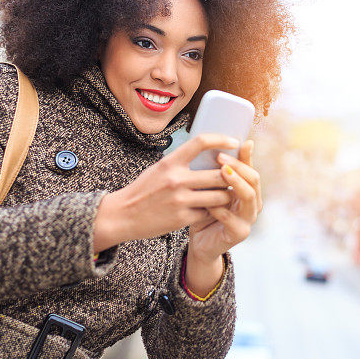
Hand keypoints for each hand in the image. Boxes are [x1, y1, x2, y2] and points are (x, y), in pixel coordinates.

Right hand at [93, 134, 238, 250]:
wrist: (123, 215)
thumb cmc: (144, 190)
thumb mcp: (160, 168)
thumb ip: (181, 162)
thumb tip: (207, 154)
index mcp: (170, 162)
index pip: (201, 142)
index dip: (222, 139)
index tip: (234, 142)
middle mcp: (176, 179)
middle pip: (218, 173)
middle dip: (231, 177)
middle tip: (236, 177)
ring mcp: (180, 200)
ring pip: (219, 196)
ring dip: (227, 196)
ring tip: (228, 194)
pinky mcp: (181, 219)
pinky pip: (208, 213)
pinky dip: (213, 211)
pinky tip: (212, 210)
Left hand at [187, 140, 262, 263]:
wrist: (201, 242)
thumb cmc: (207, 211)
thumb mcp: (214, 188)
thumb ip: (221, 170)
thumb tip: (225, 145)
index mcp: (250, 191)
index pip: (251, 169)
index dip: (242, 157)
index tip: (227, 145)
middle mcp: (254, 204)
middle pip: (254, 180)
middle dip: (238, 167)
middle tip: (220, 158)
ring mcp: (249, 220)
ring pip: (249, 197)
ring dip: (235, 183)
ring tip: (221, 172)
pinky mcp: (239, 233)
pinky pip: (231, 218)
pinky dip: (219, 208)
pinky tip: (207, 200)